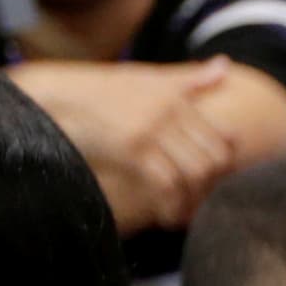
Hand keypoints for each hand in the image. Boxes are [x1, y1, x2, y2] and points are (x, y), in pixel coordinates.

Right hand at [14, 59, 243, 229]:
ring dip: (194, 201)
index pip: (222, 136)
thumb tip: (225, 65)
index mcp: (176, 96)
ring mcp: (151, 130)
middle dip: (213, 187)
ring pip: (194, 172)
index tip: (219, 184)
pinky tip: (167, 219)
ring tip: (185, 215)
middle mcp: (169, 111)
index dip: (227, 166)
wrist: (57, 95)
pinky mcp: (132, 149)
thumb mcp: (148, 77)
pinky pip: (166, 184)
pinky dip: (171, 206)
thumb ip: (189, 78)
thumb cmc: (102, 88)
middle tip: (204, 206)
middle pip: (213, 158)